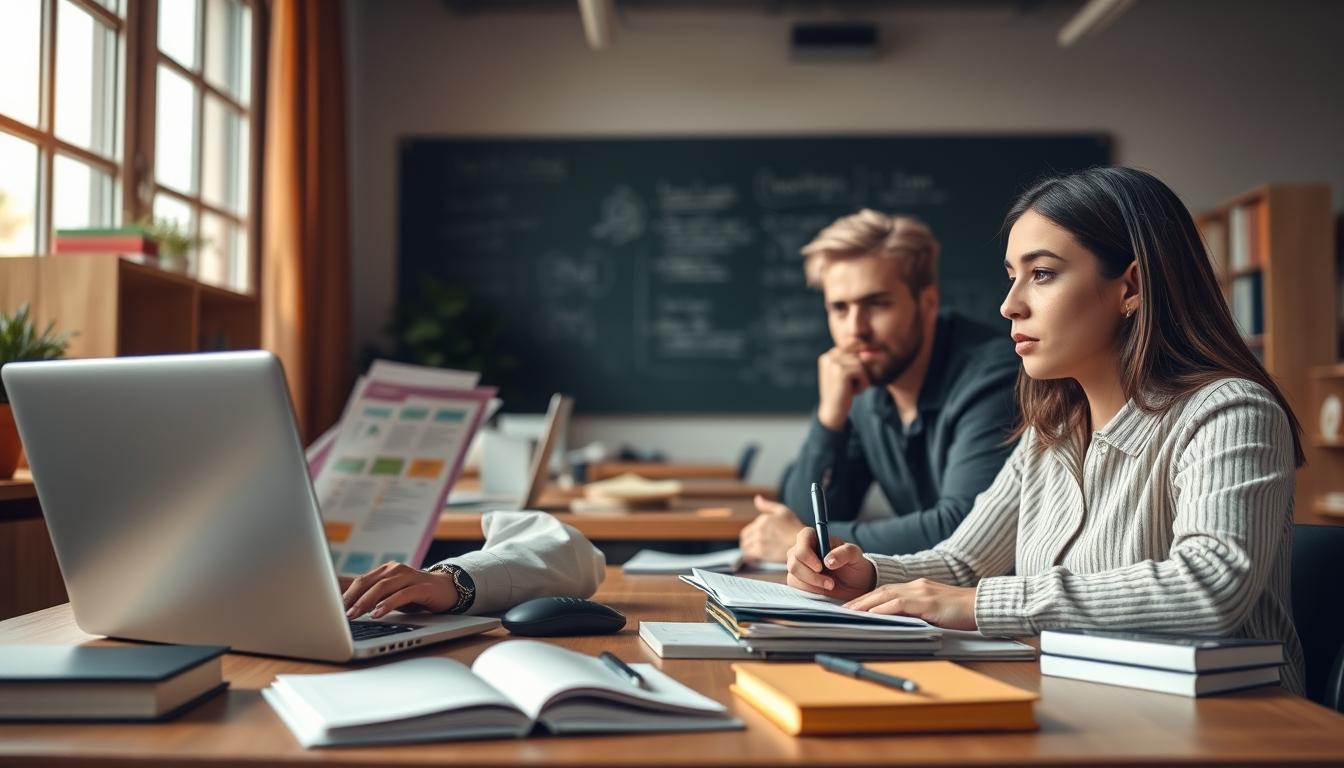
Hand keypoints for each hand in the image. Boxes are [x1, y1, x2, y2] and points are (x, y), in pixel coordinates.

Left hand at [342, 561, 458, 619]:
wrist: (446, 589)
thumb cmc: (414, 593)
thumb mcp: (390, 594)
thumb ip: (369, 594)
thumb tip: (339, 597)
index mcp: (385, 570)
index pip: (359, 581)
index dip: (343, 593)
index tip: (328, 607)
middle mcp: (395, 570)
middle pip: (368, 582)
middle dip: (351, 598)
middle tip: (338, 613)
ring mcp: (409, 576)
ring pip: (382, 587)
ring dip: (366, 601)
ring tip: (354, 614)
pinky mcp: (422, 587)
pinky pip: (402, 594)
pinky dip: (388, 604)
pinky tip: (378, 613)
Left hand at [739, 495, 804, 562]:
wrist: (802, 544)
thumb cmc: (794, 527)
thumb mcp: (783, 511)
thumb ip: (767, 505)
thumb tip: (756, 498)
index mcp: (763, 519)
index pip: (747, 529)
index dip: (750, 535)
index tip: (756, 540)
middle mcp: (760, 529)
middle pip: (744, 538)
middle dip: (748, 542)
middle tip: (754, 547)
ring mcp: (760, 541)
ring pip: (745, 546)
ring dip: (748, 549)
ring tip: (754, 552)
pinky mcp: (761, 552)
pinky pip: (748, 555)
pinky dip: (749, 557)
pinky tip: (754, 558)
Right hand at [785, 527, 874, 602]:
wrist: (855, 585)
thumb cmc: (854, 565)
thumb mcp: (855, 555)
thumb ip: (845, 553)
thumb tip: (828, 560)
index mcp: (816, 538)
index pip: (803, 537)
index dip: (807, 552)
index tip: (820, 567)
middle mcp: (804, 550)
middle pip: (795, 560)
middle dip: (811, 575)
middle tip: (830, 583)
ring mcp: (799, 566)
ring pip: (793, 575)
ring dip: (811, 584)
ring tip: (830, 586)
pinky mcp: (798, 581)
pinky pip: (794, 586)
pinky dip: (809, 591)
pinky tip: (822, 591)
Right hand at [817, 347, 870, 430]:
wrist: (834, 412)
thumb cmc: (843, 393)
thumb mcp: (848, 373)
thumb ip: (856, 360)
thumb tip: (870, 353)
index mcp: (828, 355)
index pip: (854, 353)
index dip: (857, 368)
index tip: (847, 382)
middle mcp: (828, 357)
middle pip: (858, 357)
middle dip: (860, 373)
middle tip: (849, 387)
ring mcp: (833, 363)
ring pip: (861, 363)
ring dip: (862, 378)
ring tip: (851, 389)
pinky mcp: (840, 371)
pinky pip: (862, 372)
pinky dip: (863, 383)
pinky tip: (853, 392)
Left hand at [843, 580, 978, 629]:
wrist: (984, 606)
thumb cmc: (962, 613)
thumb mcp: (935, 611)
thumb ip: (918, 613)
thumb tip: (897, 625)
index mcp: (918, 588)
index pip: (886, 591)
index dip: (868, 599)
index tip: (853, 607)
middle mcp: (917, 586)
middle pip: (881, 591)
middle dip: (861, 601)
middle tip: (844, 610)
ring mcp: (922, 592)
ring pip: (886, 595)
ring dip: (866, 604)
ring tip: (851, 613)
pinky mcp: (928, 602)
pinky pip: (900, 604)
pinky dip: (883, 609)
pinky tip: (872, 615)